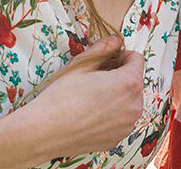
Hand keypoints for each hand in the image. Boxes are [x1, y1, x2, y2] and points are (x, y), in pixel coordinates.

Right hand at [24, 36, 144, 157]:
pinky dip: (112, 113)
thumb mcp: (83, 64)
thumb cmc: (62, 98)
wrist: (43, 132)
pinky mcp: (116, 139)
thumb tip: (114, 40)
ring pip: (129, 100)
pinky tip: (91, 112)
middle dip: (120, 75)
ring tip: (93, 96)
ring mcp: (126, 126)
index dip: (122, 55)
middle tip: (97, 78)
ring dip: (118, 95)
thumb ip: (104, 48)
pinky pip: (121, 119)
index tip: (109, 59)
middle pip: (134, 80)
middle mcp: (133, 106)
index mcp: (129, 84)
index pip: (137, 59)